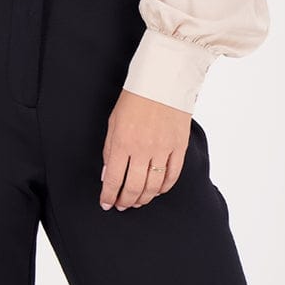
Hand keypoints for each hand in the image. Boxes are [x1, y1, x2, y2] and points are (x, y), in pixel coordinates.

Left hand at [98, 89, 190, 210]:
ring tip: (137, 201)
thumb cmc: (134, 98)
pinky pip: (172, 176)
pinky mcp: (178, 147)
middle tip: (122, 205)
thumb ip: (109, 149)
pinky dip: (163, 188)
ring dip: (143, 198)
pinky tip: (156, 190)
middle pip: (133, 187)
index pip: (113, 179)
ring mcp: (162, 149)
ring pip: (153, 186)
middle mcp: (142, 149)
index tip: (106, 203)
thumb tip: (107, 174)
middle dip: (125, 201)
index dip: (108, 195)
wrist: (162, 79)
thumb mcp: (113, 121)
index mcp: (122, 141)